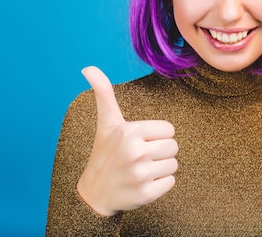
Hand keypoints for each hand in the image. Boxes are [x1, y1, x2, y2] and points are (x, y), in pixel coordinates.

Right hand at [76, 66, 178, 215]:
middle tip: (140, 158)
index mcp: (131, 132)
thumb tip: (87, 67)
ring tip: (141, 170)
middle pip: (173, 147)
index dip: (156, 136)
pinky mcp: (146, 194)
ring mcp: (140, 175)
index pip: (169, 130)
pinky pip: (171, 182)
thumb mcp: (106, 122)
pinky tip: (143, 183)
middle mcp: (135, 152)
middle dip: (160, 152)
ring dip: (161, 168)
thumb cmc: (105, 153)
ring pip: (174, 165)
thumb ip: (103, 93)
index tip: (140, 142)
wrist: (95, 193)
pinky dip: (160, 184)